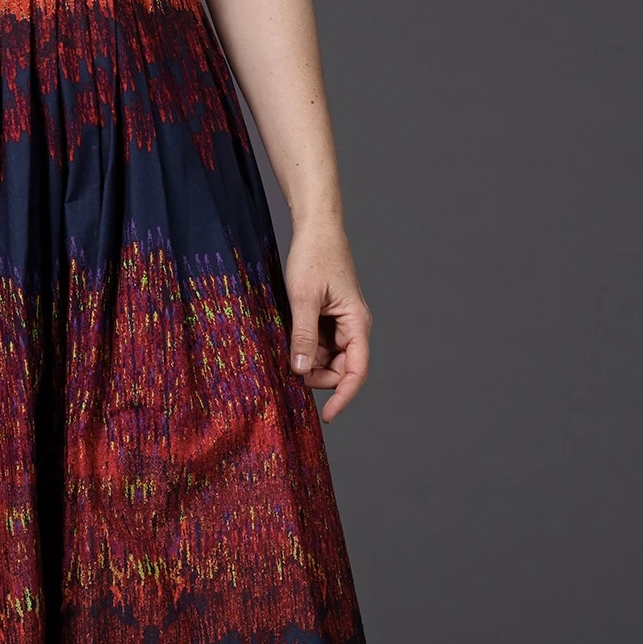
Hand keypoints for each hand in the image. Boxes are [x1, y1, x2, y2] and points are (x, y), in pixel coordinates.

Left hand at [283, 232, 370, 422]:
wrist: (316, 228)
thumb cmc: (315, 256)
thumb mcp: (304, 298)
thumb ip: (303, 336)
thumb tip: (300, 370)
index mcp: (356, 322)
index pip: (357, 370)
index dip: (344, 396)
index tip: (327, 415)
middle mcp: (353, 326)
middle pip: (340, 368)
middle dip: (317, 375)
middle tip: (289, 369)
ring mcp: (340, 323)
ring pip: (327, 357)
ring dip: (308, 360)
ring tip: (286, 347)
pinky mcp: (327, 317)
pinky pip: (318, 343)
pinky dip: (304, 347)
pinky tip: (288, 340)